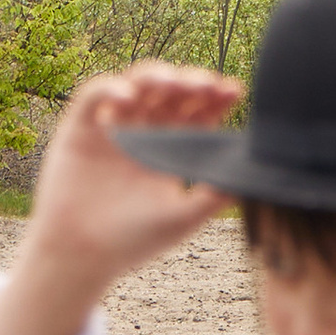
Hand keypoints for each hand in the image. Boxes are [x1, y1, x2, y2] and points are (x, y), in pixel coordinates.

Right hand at [0, 64, 240, 334]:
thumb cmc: (132, 241)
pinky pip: (93, 96)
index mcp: (169, 149)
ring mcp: (110, 128)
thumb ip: (216, 194)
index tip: (235, 91)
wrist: (82, 257)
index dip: (214, 98)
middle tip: (207, 85)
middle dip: (190, 84)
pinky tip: (128, 98)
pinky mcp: (78, 129)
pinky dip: (110, 89)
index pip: (196, 114)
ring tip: (172, 82)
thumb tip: (257, 175)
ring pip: (135, 86)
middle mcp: (142, 132)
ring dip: (155, 77)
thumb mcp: (183, 216)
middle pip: (170, 94)